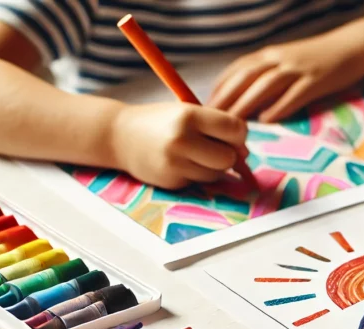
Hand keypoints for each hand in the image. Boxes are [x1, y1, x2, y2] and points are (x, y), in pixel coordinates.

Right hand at [110, 103, 246, 189]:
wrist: (118, 135)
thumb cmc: (161, 122)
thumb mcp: (187, 112)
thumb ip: (217, 128)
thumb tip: (245, 155)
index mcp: (188, 115)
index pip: (235, 129)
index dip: (238, 134)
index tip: (228, 134)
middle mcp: (181, 139)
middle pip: (229, 157)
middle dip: (228, 154)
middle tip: (213, 146)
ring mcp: (175, 163)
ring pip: (217, 173)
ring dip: (213, 166)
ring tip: (194, 153)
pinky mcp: (171, 180)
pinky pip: (201, 182)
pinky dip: (198, 174)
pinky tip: (180, 162)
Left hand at [208, 36, 363, 122]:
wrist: (351, 47)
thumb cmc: (318, 58)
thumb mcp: (287, 60)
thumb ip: (267, 75)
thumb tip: (247, 99)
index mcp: (270, 54)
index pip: (237, 69)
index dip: (220, 86)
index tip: (206, 104)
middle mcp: (279, 59)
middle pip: (245, 77)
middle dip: (226, 97)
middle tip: (210, 118)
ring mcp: (297, 69)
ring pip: (264, 86)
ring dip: (246, 104)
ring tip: (232, 124)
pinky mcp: (315, 81)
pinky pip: (293, 95)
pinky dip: (278, 107)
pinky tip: (267, 120)